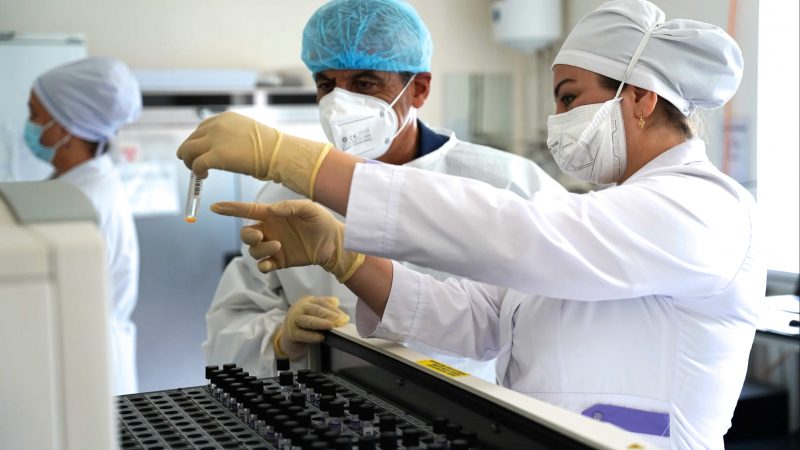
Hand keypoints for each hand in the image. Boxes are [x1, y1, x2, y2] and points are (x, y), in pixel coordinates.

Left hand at [176, 111, 331, 197]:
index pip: (202, 127)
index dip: (199, 141)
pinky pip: (196, 164)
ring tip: (198, 171)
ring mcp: (215, 140)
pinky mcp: (215, 156)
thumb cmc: (271, 147)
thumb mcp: (249, 133)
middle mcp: (217, 125)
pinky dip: (196, 171)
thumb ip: (233, 136)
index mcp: (226, 118)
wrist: (279, 153)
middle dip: (190, 152)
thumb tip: (226, 149)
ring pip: (187, 150)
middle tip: (194, 164)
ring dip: (189, 161)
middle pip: (192, 138)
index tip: (201, 151)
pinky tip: (204, 175)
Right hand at [211, 199, 364, 281]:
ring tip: (278, 246)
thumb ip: (290, 206)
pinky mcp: (279, 261)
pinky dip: (262, 266)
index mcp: (273, 215)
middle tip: (260, 235)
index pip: (247, 211)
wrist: (333, 244)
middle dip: (248, 235)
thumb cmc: (322, 222)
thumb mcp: (309, 209)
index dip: (231, 209)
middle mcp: (269, 230)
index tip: (215, 207)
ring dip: (260, 249)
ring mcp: (273, 247)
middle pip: (245, 234)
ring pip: (253, 251)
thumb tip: (272, 210)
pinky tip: (270, 264)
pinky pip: (262, 266)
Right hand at [273, 295, 348, 358]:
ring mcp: (294, 320)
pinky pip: (302, 334)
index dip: (334, 309)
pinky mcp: (292, 333)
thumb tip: (339, 306)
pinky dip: (312, 336)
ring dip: (320, 323)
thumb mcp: (315, 312)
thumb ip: (327, 307)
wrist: (288, 335)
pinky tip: (321, 337)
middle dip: (329, 314)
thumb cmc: (306, 322)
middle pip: (315, 309)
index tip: (344, 317)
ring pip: (308, 320)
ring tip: (330, 326)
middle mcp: (300, 308)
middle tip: (340, 320)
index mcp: (309, 301)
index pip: (323, 303)